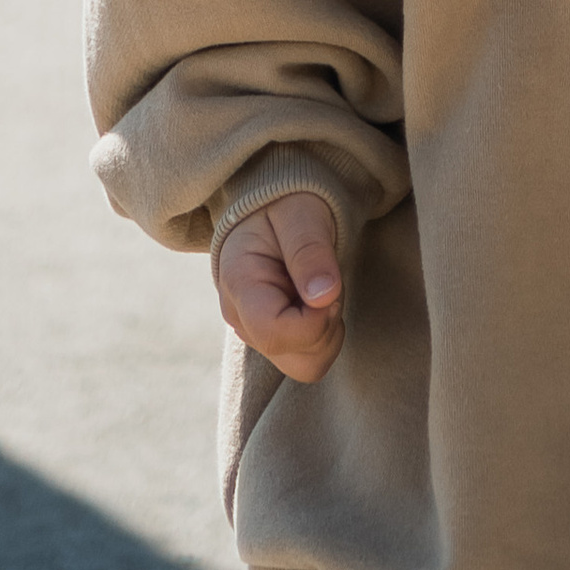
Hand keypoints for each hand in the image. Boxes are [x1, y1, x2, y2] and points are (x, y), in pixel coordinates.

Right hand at [217, 189, 345, 381]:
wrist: (275, 205)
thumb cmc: (285, 203)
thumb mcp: (299, 213)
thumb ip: (309, 251)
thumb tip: (324, 296)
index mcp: (238, 282)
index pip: (274, 333)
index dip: (315, 321)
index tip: (331, 287)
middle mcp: (241, 318)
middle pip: (296, 360)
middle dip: (327, 327)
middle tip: (329, 283)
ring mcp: (256, 333)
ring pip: (307, 366)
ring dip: (329, 331)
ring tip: (323, 289)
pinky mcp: (274, 338)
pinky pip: (309, 357)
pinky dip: (325, 333)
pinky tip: (319, 300)